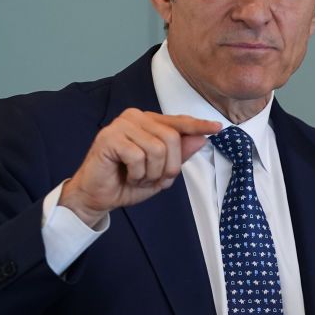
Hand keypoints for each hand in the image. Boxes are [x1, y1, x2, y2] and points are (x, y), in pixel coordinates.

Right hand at [60, 109, 220, 226]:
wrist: (97, 197)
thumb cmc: (126, 182)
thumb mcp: (160, 172)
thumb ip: (179, 155)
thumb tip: (201, 138)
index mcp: (148, 122)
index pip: (178, 122)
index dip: (198, 126)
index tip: (217, 128)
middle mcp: (135, 117)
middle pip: (172, 138)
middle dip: (168, 167)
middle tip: (153, 178)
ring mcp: (121, 125)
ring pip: (157, 148)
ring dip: (151, 173)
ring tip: (137, 177)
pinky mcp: (109, 137)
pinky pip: (138, 156)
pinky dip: (137, 174)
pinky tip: (127, 176)